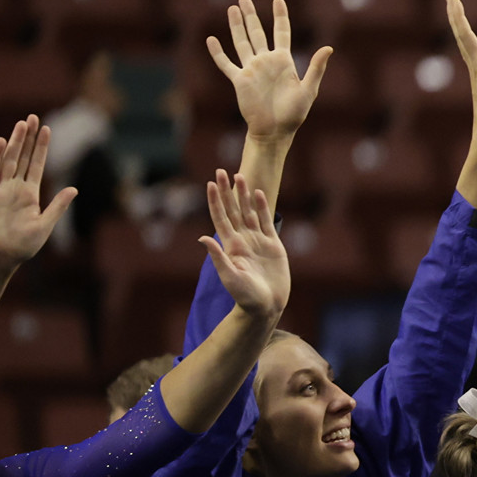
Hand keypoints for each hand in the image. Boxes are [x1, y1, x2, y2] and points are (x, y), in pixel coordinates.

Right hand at [0, 117, 75, 275]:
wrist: (0, 259)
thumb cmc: (23, 247)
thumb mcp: (45, 225)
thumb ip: (58, 206)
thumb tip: (74, 188)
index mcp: (30, 195)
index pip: (37, 165)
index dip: (41, 147)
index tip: (47, 128)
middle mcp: (15, 189)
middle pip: (22, 157)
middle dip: (28, 138)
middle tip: (33, 117)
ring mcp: (0, 190)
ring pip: (8, 160)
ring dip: (15, 142)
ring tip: (21, 123)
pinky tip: (2, 142)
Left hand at [198, 170, 289, 319]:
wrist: (266, 305)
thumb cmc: (245, 296)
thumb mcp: (229, 277)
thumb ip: (218, 257)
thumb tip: (203, 238)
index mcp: (231, 245)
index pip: (220, 217)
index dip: (215, 201)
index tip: (210, 184)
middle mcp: (242, 239)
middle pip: (233, 210)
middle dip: (227, 191)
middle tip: (221, 171)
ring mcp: (257, 241)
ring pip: (249, 212)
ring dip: (244, 194)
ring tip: (240, 176)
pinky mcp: (273, 245)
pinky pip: (266, 222)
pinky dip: (262, 207)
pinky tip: (259, 194)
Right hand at [207, 0, 331, 141]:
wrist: (275, 131)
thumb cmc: (294, 113)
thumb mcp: (308, 89)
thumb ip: (316, 67)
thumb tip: (329, 48)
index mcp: (284, 61)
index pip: (281, 32)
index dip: (280, 16)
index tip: (278, 0)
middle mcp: (266, 62)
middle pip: (257, 33)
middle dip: (251, 16)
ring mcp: (252, 69)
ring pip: (241, 42)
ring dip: (236, 26)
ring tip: (231, 9)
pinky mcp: (240, 80)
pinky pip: (226, 64)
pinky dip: (218, 52)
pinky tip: (211, 39)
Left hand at [447, 0, 476, 132]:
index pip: (465, 35)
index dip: (459, 16)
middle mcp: (474, 65)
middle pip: (461, 36)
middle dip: (456, 16)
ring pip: (465, 44)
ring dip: (461, 28)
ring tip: (459, 15)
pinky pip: (473, 53)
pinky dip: (470, 42)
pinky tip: (474, 45)